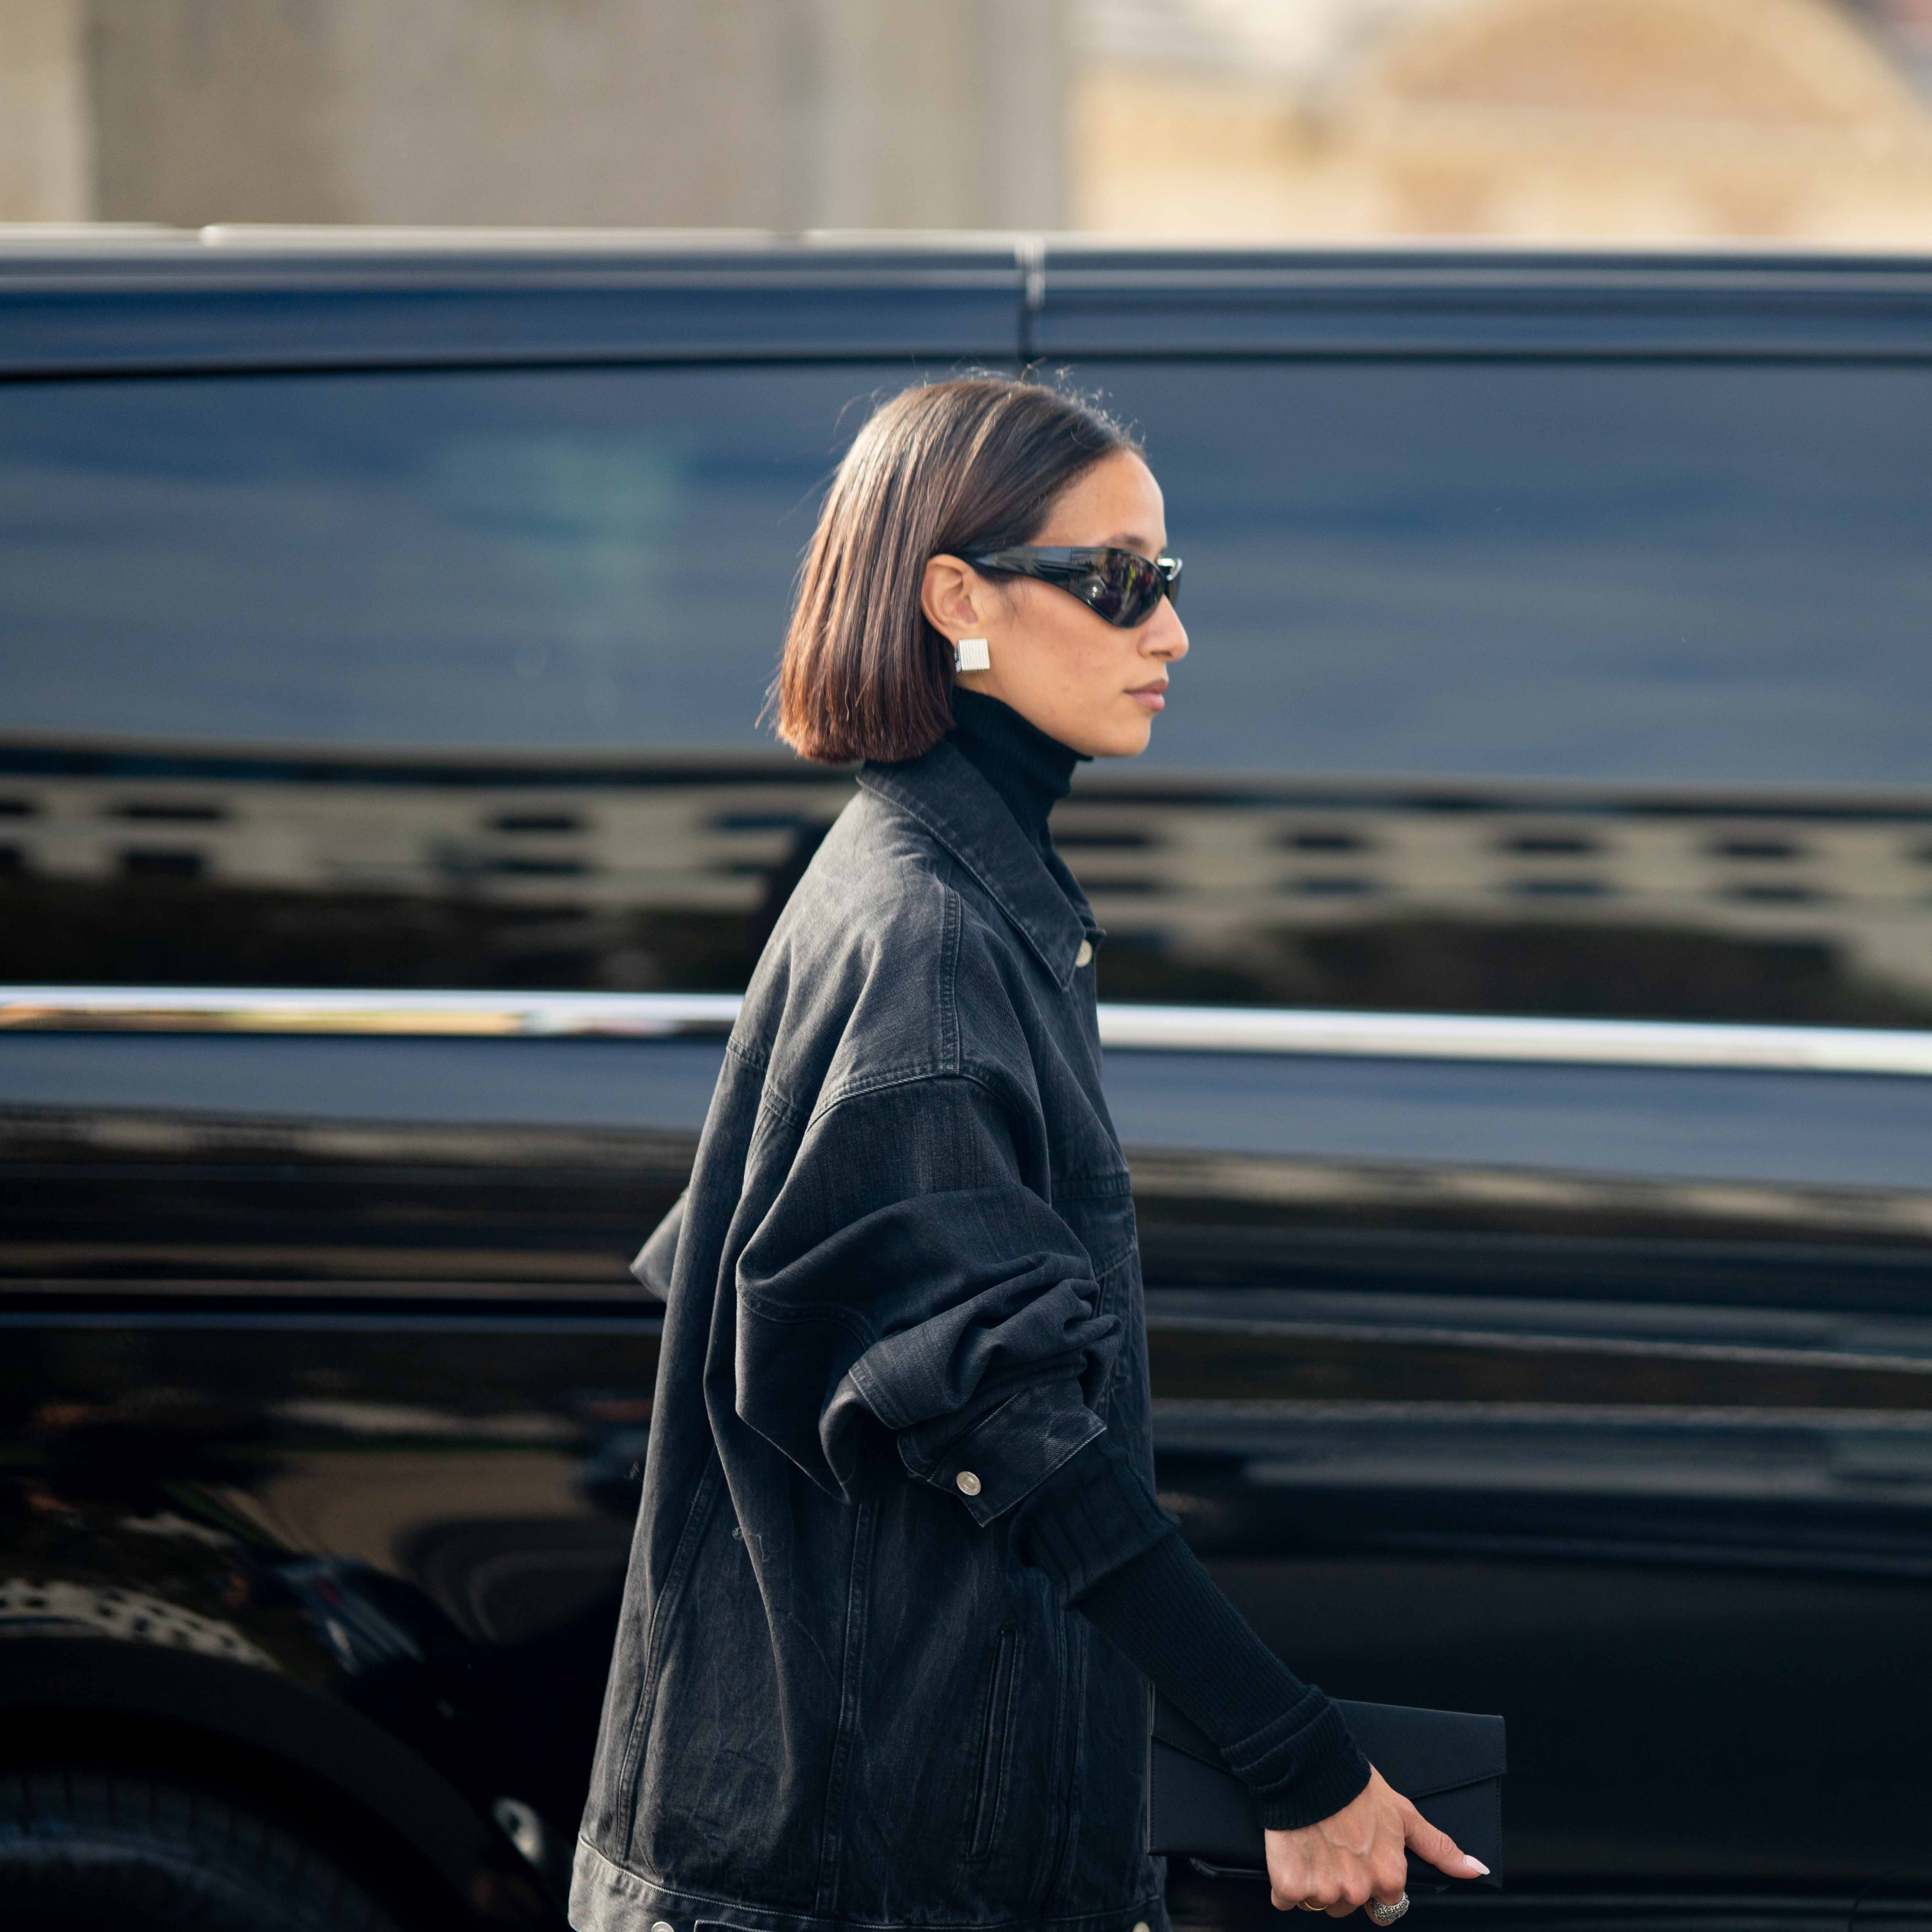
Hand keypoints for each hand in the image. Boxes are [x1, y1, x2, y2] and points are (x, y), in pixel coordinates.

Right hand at [1263, 1766, 1488, 1914]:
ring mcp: (1323, 1890)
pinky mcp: (1290, 1885)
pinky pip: (1285, 1899)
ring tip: (1312, 1844)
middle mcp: (1358, 1889)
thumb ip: (1438, 1848)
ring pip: (1318, 1904)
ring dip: (1312, 1882)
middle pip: (1348, 1906)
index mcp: (1388, 1875)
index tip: (1359, 1857)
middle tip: (1333, 1845)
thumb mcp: (1404, 1814)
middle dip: (1341, 1882)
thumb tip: (1476, 1871)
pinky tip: (1290, 1852)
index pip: (1386, 1905)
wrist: (1307, 1764)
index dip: (1372, 1881)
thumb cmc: (1356, 1786)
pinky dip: (1284, 1882)